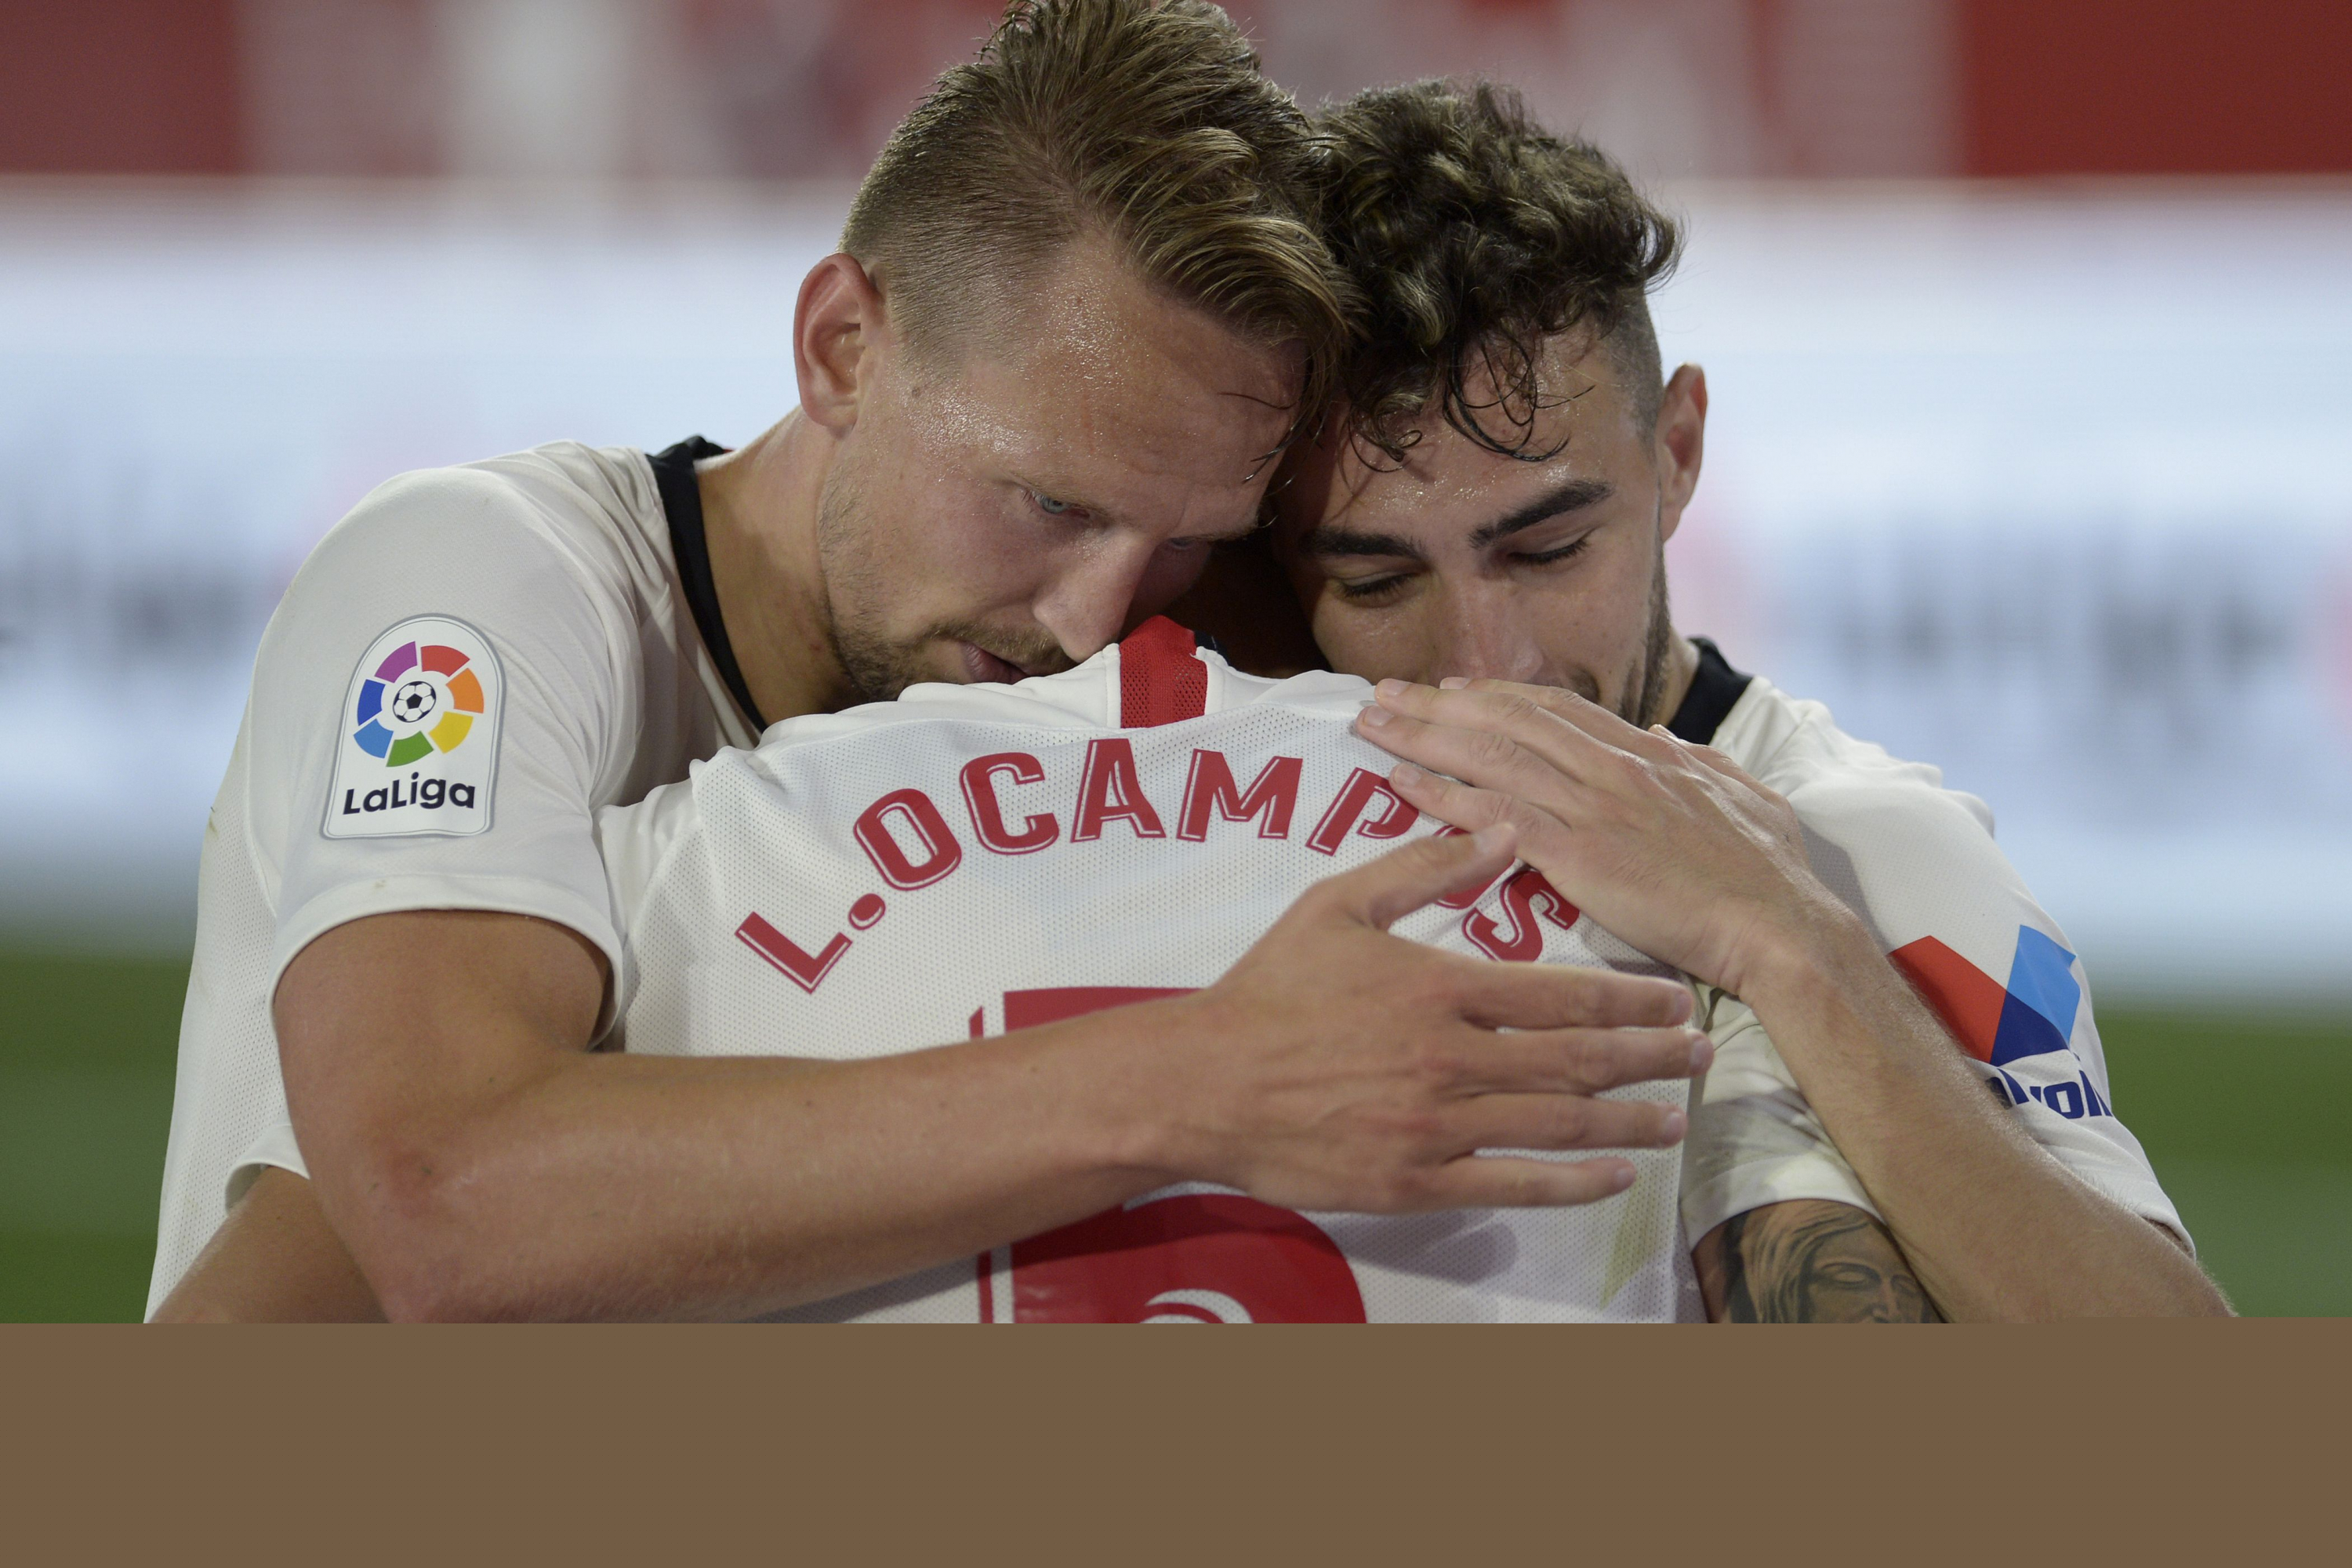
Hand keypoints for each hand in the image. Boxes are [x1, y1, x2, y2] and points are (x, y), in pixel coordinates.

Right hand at [1152, 824, 1708, 1212]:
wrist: (1202, 1082)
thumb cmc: (1269, 987)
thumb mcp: (1338, 903)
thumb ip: (1426, 865)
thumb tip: (1504, 825)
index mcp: (1440, 987)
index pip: (1563, 991)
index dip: (1631, 997)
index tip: (1677, 998)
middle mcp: (1452, 1059)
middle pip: (1578, 1059)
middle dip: (1651, 1057)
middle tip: (1704, 1056)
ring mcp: (1436, 1126)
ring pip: (1557, 1123)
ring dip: (1629, 1120)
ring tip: (1677, 1117)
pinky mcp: (1414, 1180)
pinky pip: (1511, 1185)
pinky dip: (1571, 1181)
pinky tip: (1614, 1174)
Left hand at [1353, 678, 1854, 997]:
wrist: (1780, 927)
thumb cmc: (1769, 876)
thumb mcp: (1741, 796)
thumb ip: (1696, 764)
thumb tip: (1662, 736)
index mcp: (1647, 755)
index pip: (1556, 709)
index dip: (1495, 696)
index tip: (1451, 689)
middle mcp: (1612, 767)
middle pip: (1506, 719)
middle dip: (1438, 703)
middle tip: (1383, 691)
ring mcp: (1592, 806)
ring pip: (1488, 754)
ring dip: (1421, 735)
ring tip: (1370, 724)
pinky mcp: (1577, 854)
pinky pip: (1492, 813)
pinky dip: (1440, 793)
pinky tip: (1400, 784)